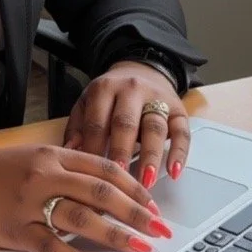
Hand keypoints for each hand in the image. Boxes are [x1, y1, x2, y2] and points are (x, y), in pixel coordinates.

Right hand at [0, 143, 171, 251]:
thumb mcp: (30, 158)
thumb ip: (64, 167)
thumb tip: (105, 184)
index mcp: (50, 155)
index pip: (103, 168)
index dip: (133, 187)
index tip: (154, 205)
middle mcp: (44, 175)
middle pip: (101, 192)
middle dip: (136, 212)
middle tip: (160, 229)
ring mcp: (30, 203)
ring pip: (83, 218)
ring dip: (118, 234)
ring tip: (142, 247)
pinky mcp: (16, 230)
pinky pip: (54, 247)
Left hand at [62, 62, 189, 188]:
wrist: (141, 70)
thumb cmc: (110, 96)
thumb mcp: (88, 102)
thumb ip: (77, 126)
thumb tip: (69, 151)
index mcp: (104, 89)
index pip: (97, 122)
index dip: (93, 149)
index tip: (90, 176)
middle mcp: (131, 90)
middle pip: (126, 123)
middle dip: (121, 152)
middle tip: (118, 179)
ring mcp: (157, 98)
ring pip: (154, 127)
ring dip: (150, 155)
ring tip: (146, 182)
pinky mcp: (179, 109)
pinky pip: (182, 131)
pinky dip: (180, 152)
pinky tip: (174, 172)